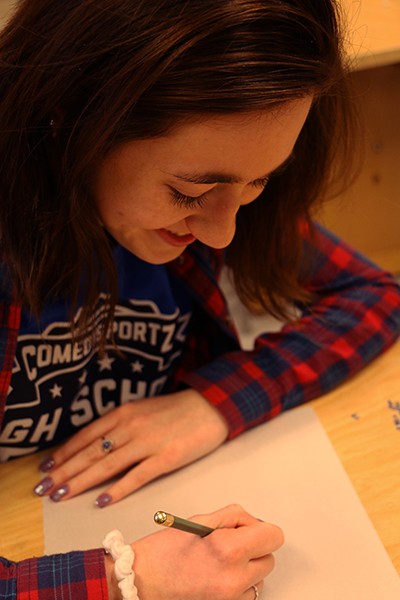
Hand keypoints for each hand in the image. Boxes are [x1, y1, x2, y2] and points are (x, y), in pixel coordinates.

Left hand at [33, 389, 228, 504]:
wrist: (210, 406)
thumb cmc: (174, 410)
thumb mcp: (141, 409)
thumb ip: (119, 425)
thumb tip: (94, 445)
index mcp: (124, 413)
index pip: (86, 436)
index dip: (64, 453)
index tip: (45, 467)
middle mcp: (131, 426)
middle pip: (91, 452)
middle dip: (64, 471)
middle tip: (43, 489)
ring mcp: (148, 442)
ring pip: (107, 465)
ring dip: (81, 482)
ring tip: (61, 495)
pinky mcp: (166, 458)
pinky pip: (137, 476)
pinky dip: (118, 489)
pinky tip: (102, 500)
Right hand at [119, 504, 283, 599]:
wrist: (140, 584)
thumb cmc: (162, 553)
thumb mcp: (200, 521)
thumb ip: (233, 517)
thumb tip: (253, 522)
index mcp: (228, 549)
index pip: (273, 536)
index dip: (261, 529)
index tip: (249, 530)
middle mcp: (234, 578)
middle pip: (269, 559)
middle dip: (254, 548)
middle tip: (229, 544)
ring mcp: (231, 599)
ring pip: (259, 580)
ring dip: (246, 569)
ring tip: (218, 563)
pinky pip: (246, 596)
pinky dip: (237, 586)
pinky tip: (216, 578)